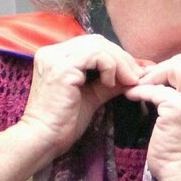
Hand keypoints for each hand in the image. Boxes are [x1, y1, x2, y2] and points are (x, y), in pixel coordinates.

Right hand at [18, 35, 142, 161]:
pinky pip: (95, 56)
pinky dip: (110, 67)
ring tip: (129, 80)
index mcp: (55, 56)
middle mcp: (52, 52)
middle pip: (96, 41)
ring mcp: (55, 57)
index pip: (91, 45)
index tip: (134, 73)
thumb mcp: (91, 97)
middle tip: (137, 76)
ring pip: (98, 46)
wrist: (44, 138)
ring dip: (119, 62)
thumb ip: (109, 83)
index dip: (115, 55)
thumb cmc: (63, 123)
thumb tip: (133, 76)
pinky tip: (111, 84)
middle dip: (121, 57)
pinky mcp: (62, 68)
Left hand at [124, 49, 180, 180]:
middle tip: (152, 80)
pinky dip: (140, 90)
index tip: (164, 77)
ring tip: (142, 86)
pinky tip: (132, 96)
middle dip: (168, 65)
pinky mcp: (179, 109)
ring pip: (176, 66)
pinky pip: (155, 89)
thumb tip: (168, 72)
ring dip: (154, 75)